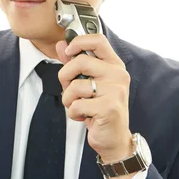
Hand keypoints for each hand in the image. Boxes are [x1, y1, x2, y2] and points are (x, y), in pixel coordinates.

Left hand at [56, 34, 133, 163]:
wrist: (114, 138)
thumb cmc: (102, 108)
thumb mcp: (89, 82)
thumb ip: (74, 62)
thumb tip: (60, 45)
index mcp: (114, 65)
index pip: (98, 40)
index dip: (78, 42)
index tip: (68, 52)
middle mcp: (118, 75)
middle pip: (80, 61)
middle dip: (65, 76)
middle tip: (68, 88)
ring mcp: (115, 91)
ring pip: (75, 85)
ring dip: (68, 99)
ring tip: (77, 105)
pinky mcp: (109, 107)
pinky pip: (77, 105)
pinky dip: (73, 113)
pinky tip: (83, 116)